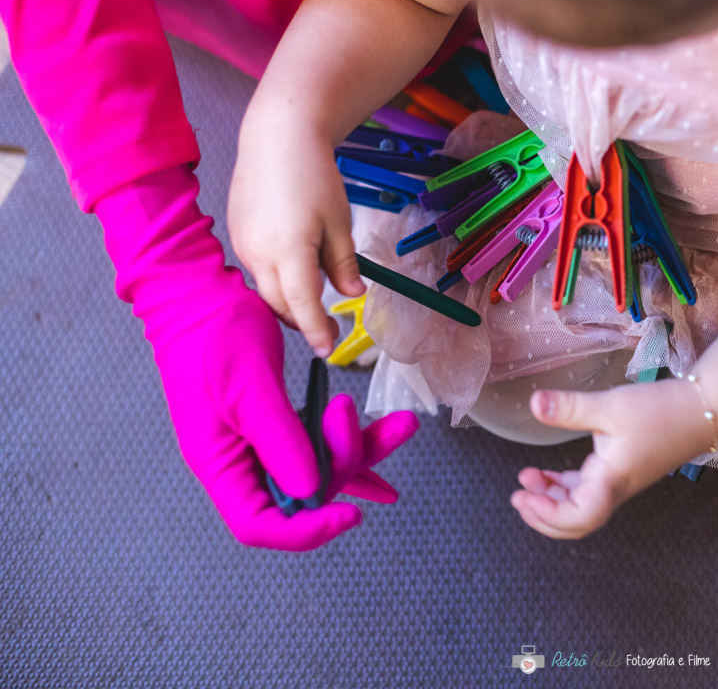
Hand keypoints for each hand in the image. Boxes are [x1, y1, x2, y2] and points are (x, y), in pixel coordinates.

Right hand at [97, 166, 415, 549]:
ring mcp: (263, 444)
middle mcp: (242, 462)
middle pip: (302, 492)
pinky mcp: (281, 424)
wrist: (204, 297)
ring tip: (403, 423)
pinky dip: (355, 434)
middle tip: (363, 418)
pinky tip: (389, 428)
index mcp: (220, 464)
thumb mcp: (248, 387)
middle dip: (345, 462)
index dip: (304, 531)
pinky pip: (323, 441)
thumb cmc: (213, 336)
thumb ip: (279, 439)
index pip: (259, 524)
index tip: (347, 516)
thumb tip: (310, 489)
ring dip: (364, 447)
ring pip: (321, 464)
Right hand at [231, 116, 362, 356]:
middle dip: (304, 321)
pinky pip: (257, 270)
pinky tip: (295, 273)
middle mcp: (258, 254)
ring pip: (266, 289)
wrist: (277, 137)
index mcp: (288, 252)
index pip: (302, 306)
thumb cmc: (312, 175)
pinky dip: (276, 280)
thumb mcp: (338, 222)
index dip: (316, 332)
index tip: (329, 350)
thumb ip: (343, 263)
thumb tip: (352, 294)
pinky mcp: (237, 235)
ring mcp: (243, 245)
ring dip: (289, 301)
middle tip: (332, 329)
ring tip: (317, 302)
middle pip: (280, 304)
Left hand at [510, 379, 713, 538]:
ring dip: (551, 500)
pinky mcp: (622, 472)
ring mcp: (619, 483)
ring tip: (527, 479)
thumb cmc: (661, 411)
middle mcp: (614, 490)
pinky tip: (550, 474)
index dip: (547, 516)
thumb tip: (534, 403)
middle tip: (517, 496)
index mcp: (611, 481)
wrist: (703, 410)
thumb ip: (570, 407)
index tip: (524, 497)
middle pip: (576, 522)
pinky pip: (589, 491)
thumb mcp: (611, 406)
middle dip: (543, 515)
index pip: (578, 518)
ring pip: (580, 507)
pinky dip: (566, 487)